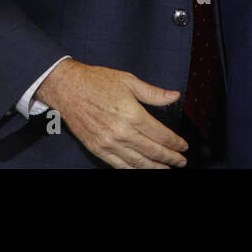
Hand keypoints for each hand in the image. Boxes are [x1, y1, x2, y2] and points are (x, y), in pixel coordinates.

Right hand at [35, 59, 188, 168]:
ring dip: (154, 167)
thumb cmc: (98, 82)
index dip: (175, 142)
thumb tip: (174, 96)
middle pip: (152, 151)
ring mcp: (109, 143)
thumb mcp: (129, 81)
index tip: (183, 145)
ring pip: (138, 162)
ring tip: (166, 169)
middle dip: (170, 158)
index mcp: (133, 115)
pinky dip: (132, 169)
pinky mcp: (98, 148)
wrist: (68, 88)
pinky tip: (141, 170)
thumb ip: (154, 93)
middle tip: (180, 161)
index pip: (161, 135)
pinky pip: (119, 165)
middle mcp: (122, 132)